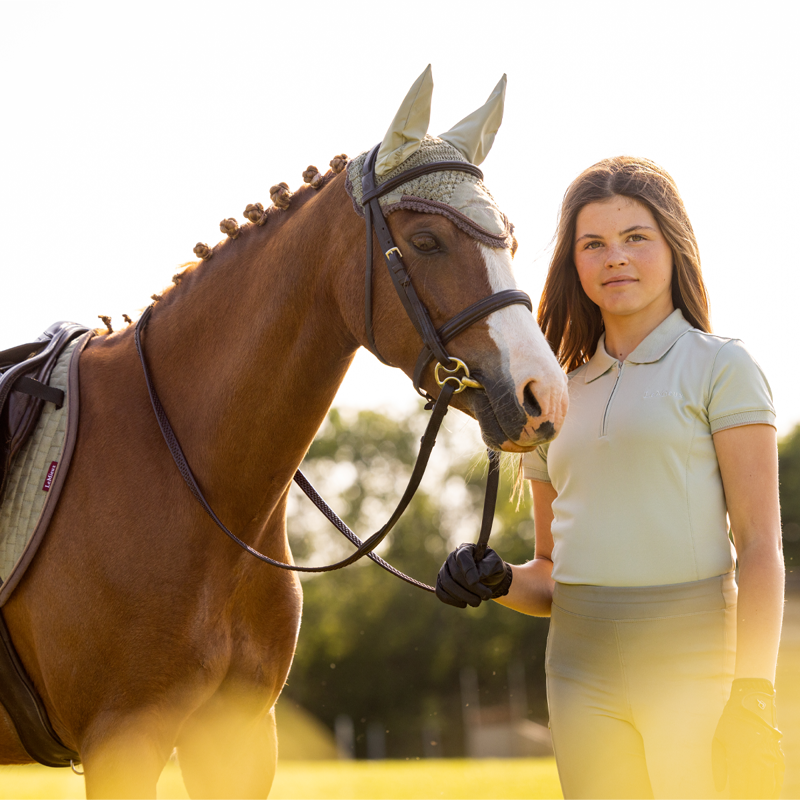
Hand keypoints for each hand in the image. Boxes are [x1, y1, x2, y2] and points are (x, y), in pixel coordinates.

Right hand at [435, 543, 511, 607]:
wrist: (488, 577)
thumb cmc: (491, 568)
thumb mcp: (496, 564)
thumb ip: (488, 566)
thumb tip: (477, 577)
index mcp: (466, 549)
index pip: (462, 557)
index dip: (468, 570)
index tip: (475, 582)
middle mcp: (452, 558)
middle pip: (455, 574)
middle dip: (471, 588)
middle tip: (486, 596)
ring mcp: (444, 570)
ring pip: (447, 584)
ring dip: (463, 596)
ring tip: (477, 602)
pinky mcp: (441, 583)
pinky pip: (440, 593)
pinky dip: (451, 600)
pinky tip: (464, 604)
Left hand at [712, 678, 784, 798]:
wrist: (753, 706)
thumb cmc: (731, 723)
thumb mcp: (718, 740)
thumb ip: (718, 766)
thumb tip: (719, 788)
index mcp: (739, 756)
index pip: (739, 786)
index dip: (737, 797)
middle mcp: (756, 760)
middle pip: (754, 789)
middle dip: (749, 798)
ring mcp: (769, 760)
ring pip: (767, 787)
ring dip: (761, 796)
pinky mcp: (778, 758)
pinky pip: (778, 780)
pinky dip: (774, 790)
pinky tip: (769, 796)